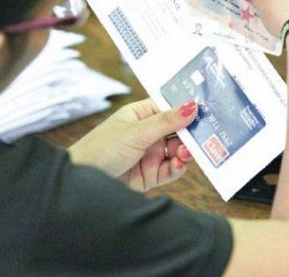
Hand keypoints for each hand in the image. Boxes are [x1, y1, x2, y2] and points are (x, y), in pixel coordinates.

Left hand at [68, 99, 197, 190]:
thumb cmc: (101, 149)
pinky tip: (179, 164)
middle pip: (177, 131)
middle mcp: (146, 133)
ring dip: (185, 152)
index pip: (169, 109)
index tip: (206, 112)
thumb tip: (192, 105)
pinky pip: (171, 169)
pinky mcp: (150, 175)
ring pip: (176, 151)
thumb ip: (166, 121)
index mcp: (140, 115)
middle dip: (190, 134)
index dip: (186, 110)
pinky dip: (178, 167)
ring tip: (186, 153)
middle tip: (203, 136)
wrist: (83, 183)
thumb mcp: (136, 132)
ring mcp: (149, 154)